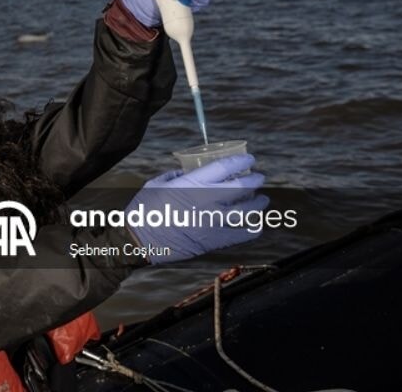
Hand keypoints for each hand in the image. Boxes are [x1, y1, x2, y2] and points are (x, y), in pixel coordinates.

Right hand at [126, 153, 266, 264]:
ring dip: (258, 204)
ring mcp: (214, 222)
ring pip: (248, 211)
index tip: (249, 160)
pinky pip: (243, 234)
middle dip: (255, 180)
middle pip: (242, 187)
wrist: (139, 241)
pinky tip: (255, 225)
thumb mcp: (157, 184)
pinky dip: (253, 228)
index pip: (226, 167)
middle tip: (259, 178)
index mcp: (193, 184)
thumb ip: (177, 175)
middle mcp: (208, 201)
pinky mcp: (215, 241)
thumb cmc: (145, 210)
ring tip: (262, 201)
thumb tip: (189, 173)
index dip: (242, 161)